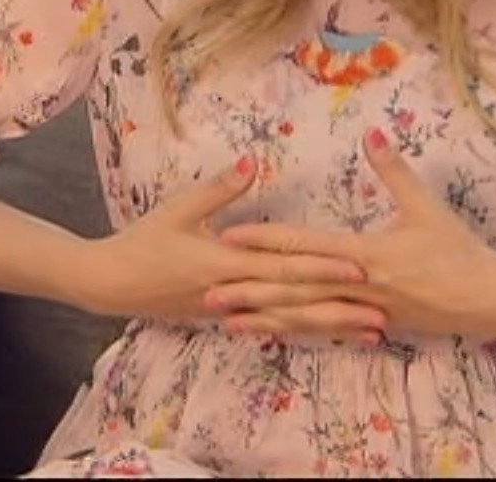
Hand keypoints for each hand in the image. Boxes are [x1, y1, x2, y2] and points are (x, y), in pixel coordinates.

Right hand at [72, 155, 384, 336]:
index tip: (360, 267)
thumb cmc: (142, 241)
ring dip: (332, 326)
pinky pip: (274, 325)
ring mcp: (233, 311)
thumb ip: (217, 189)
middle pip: (296, 301)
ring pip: (291, 320)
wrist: (111, 284)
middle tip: (385, 311)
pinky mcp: (228, 319)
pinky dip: (305, 330)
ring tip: (372, 331)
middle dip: (341, 306)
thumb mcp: (176, 209)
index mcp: (225, 263)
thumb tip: (251, 161)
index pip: (282, 266)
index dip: (322, 266)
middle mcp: (235, 292)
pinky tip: (331, 334)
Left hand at [217, 129, 495, 342]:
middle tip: (207, 292)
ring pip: (305, 317)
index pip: (304, 247)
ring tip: (227, 320)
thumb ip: (394, 171)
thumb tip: (372, 133)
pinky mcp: (370, 326)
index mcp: (365, 256)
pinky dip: (296, 331)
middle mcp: (357, 288)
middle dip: (250, 291)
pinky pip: (325, 330)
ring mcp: (362, 312)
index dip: (263, 242)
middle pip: (294, 290)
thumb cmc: (459, 251)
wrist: (491, 302)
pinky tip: (271, 332)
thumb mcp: (426, 207)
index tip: (227, 238)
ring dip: (264, 318)